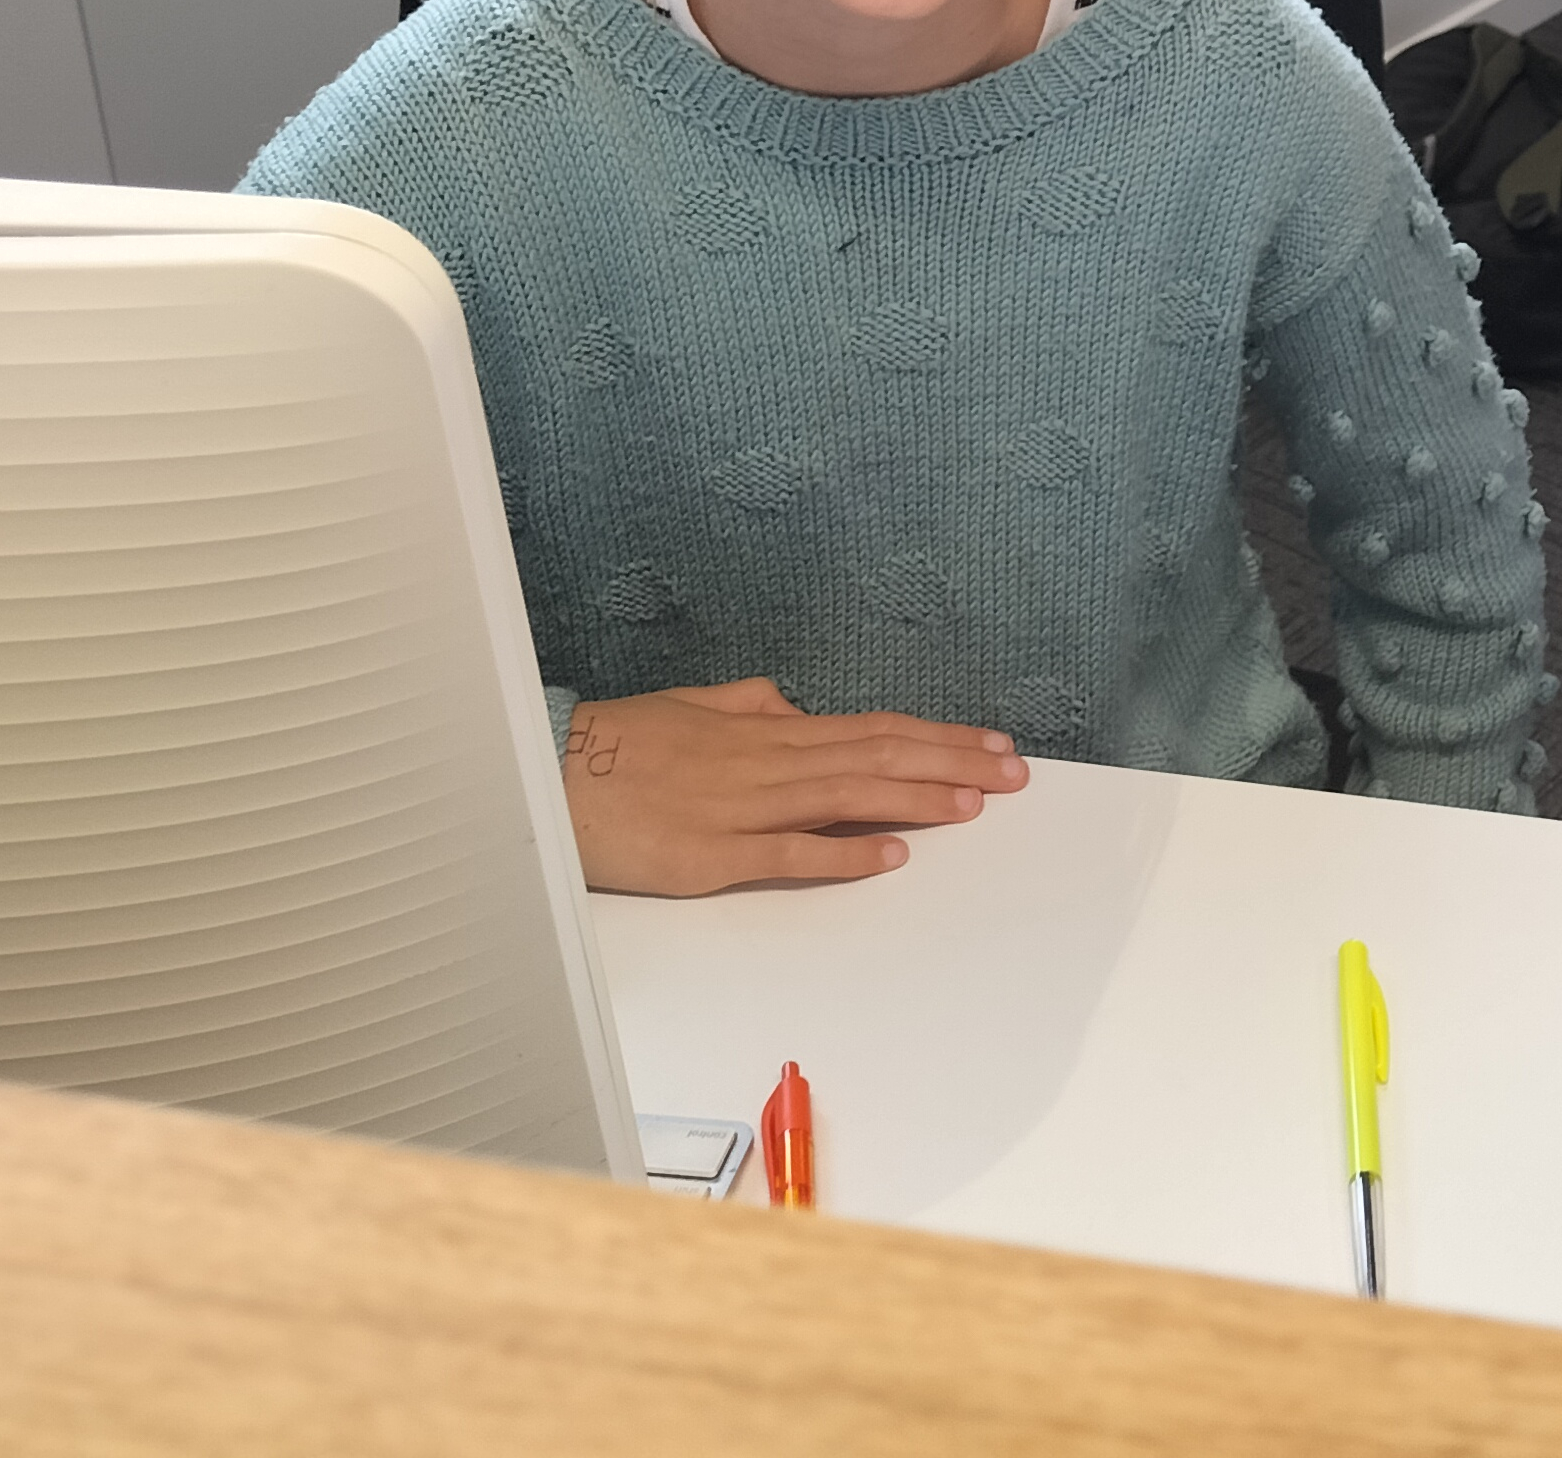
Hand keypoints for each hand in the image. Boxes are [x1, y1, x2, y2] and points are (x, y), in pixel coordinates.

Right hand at [558, 677, 1029, 896]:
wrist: (547, 776)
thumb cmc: (617, 746)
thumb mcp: (692, 708)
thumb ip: (749, 706)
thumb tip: (795, 704)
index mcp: (767, 730)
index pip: (872, 729)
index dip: (937, 736)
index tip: (991, 744)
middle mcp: (766, 763)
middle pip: (875, 758)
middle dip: (951, 764)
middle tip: (1015, 774)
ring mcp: (741, 810)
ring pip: (846, 798)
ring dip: (915, 800)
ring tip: (974, 804)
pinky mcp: (710, 857)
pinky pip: (787, 854)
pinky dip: (841, 852)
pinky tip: (889, 855)